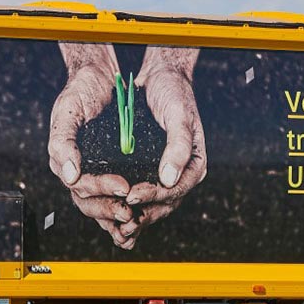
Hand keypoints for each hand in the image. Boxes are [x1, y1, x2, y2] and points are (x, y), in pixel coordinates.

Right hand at [49, 43, 136, 247]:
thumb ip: (63, 142)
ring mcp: (94, 170)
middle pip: (91, 202)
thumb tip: (70, 177)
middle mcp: (78, 170)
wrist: (96, 76)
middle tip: (131, 214)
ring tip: (136, 223)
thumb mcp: (68, 111)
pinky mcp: (110, 168)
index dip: (102, 190)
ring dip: (117, 217)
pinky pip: (115, 194)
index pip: (81, 186)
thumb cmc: (80, 91)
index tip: (124, 187)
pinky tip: (140, 215)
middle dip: (110, 211)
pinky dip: (125, 206)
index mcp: (65, 161)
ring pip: (103, 204)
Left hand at [123, 47, 204, 243]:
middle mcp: (181, 173)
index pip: (176, 189)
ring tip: (113, 226)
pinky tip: (109, 211)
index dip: (154, 196)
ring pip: (150, 205)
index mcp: (194, 163)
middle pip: (163, 204)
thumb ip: (178, 145)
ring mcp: (164, 174)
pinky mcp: (148, 171)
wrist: (162, 77)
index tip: (132, 195)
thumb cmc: (174, 92)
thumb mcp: (179, 114)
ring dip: (133, 216)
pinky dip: (126, 205)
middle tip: (120, 221)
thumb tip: (169, 179)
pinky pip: (138, 193)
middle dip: (142, 214)